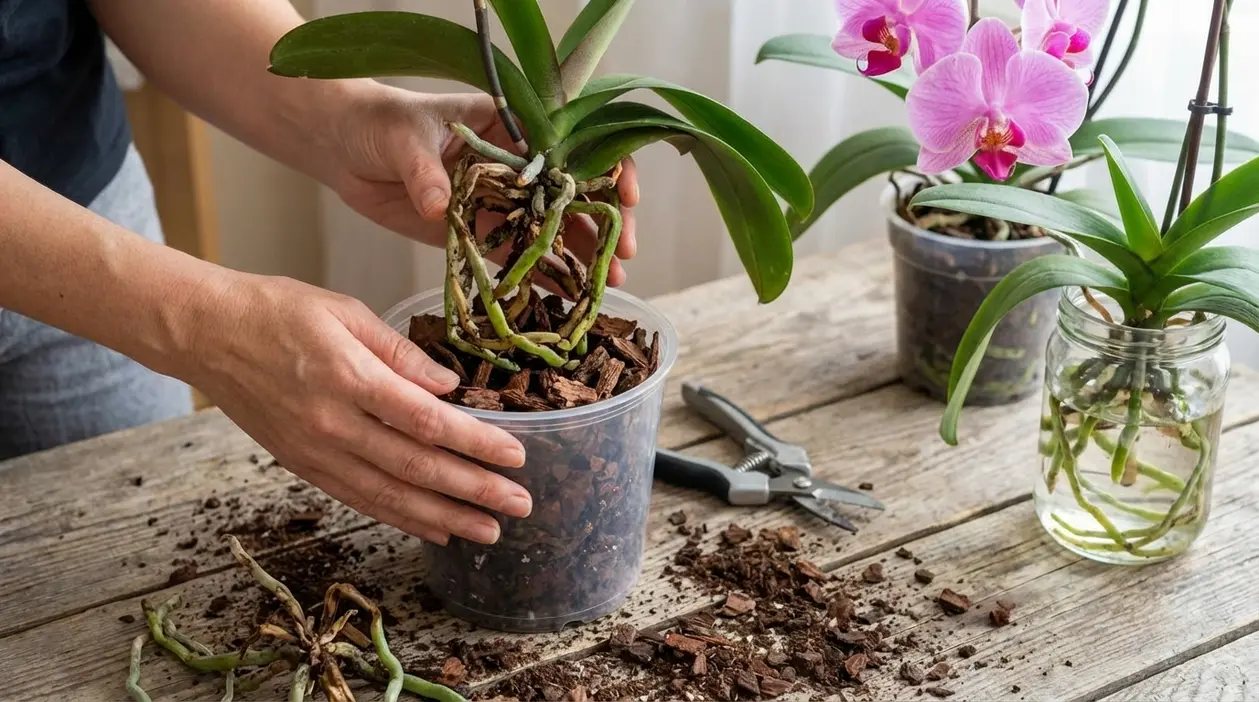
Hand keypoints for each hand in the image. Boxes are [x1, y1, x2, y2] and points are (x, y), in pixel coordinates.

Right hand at [183, 270, 531, 544]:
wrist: (204, 334)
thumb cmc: (276, 311)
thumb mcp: (344, 311)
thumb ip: (400, 352)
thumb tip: (450, 384)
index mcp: (348, 378)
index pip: (425, 421)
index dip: (475, 443)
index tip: (516, 455)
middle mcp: (333, 424)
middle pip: (416, 467)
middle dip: (474, 489)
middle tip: (521, 504)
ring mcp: (316, 451)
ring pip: (390, 495)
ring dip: (446, 516)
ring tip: (490, 530)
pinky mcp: (303, 466)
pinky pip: (360, 500)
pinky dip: (401, 518)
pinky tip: (437, 529)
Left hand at [326, 87, 639, 285]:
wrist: (343, 146)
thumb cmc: (377, 123)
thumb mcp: (403, 137)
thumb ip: (425, 171)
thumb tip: (440, 204)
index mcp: (510, 125)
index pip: (573, 145)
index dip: (607, 169)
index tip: (623, 196)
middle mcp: (515, 165)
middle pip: (574, 193)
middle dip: (604, 223)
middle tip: (622, 253)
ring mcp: (500, 201)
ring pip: (553, 229)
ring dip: (582, 256)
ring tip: (605, 284)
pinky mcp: (478, 232)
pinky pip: (516, 256)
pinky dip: (541, 276)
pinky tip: (567, 296)